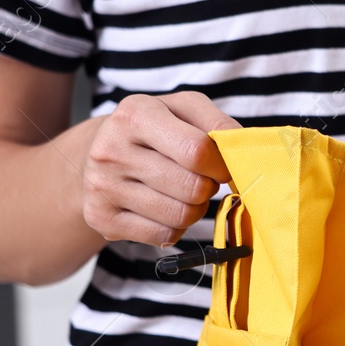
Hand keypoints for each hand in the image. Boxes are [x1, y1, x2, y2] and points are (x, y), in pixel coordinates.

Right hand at [83, 92, 240, 246]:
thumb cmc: (157, 129)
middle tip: (198, 178)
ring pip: (181, 216)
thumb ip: (219, 124)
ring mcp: (103, 186)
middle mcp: (111, 150)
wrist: (102, 150)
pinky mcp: (103, 218)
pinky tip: (163, 207)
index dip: (221, 164)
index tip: (220, 165)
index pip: (197, 152)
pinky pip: (165, 236)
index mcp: (135, 115)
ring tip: (180, 192)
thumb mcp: (185, 109)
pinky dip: (175, 227)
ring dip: (194, 209)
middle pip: (193, 189)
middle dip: (207, 187)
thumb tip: (242, 149)